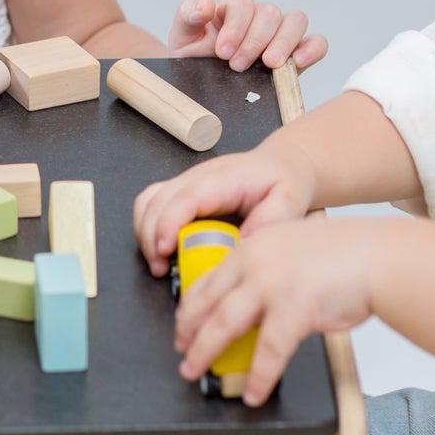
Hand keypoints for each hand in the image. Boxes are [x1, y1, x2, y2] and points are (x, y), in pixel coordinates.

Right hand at [130, 141, 319, 277]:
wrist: (281, 164)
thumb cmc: (284, 182)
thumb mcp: (289, 202)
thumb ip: (267, 223)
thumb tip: (238, 248)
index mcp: (223, 179)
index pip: (185, 197)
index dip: (169, 223)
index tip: (165, 250)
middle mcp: (197, 177)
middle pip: (158, 201)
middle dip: (151, 237)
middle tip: (161, 269)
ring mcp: (185, 182)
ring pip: (148, 201)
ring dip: (145, 233)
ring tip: (159, 264)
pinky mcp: (180, 191)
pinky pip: (151, 203)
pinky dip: (146, 226)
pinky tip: (160, 248)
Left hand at [169, 0, 327, 72]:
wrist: (203, 90)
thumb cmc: (193, 60)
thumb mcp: (182, 38)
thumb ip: (187, 15)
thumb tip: (206, 4)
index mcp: (233, 9)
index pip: (243, 5)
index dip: (235, 28)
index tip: (222, 53)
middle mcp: (259, 18)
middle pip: (271, 13)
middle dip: (254, 40)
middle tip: (238, 65)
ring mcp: (280, 35)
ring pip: (296, 21)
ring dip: (283, 42)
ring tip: (269, 65)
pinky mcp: (297, 55)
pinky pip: (316, 42)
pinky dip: (312, 49)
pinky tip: (298, 62)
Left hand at [175, 218, 374, 406]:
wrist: (376, 257)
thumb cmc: (344, 255)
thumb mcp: (292, 247)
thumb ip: (268, 269)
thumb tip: (251, 303)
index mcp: (253, 246)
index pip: (209, 278)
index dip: (190, 305)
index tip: (184, 322)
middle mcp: (254, 264)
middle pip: (207, 302)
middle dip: (188, 330)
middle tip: (181, 350)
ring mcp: (271, 286)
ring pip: (223, 324)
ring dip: (204, 351)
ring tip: (194, 370)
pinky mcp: (294, 310)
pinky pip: (268, 352)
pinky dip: (258, 376)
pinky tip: (252, 392)